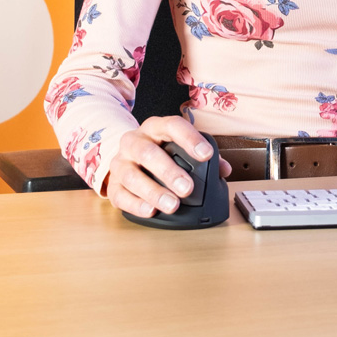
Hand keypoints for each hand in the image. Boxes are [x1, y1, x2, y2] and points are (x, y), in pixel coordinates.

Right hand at [104, 116, 230, 218]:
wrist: (127, 154)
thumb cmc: (160, 150)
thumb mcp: (179, 145)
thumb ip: (203, 156)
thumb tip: (224, 169)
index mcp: (156, 127)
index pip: (172, 125)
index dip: (190, 138)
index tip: (206, 155)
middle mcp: (134, 141)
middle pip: (148, 153)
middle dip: (169, 172)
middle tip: (187, 188)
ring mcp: (120, 162)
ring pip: (131, 175)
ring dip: (153, 192)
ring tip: (172, 205)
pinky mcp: (113, 183)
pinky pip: (119, 194)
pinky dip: (135, 204)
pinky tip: (150, 210)